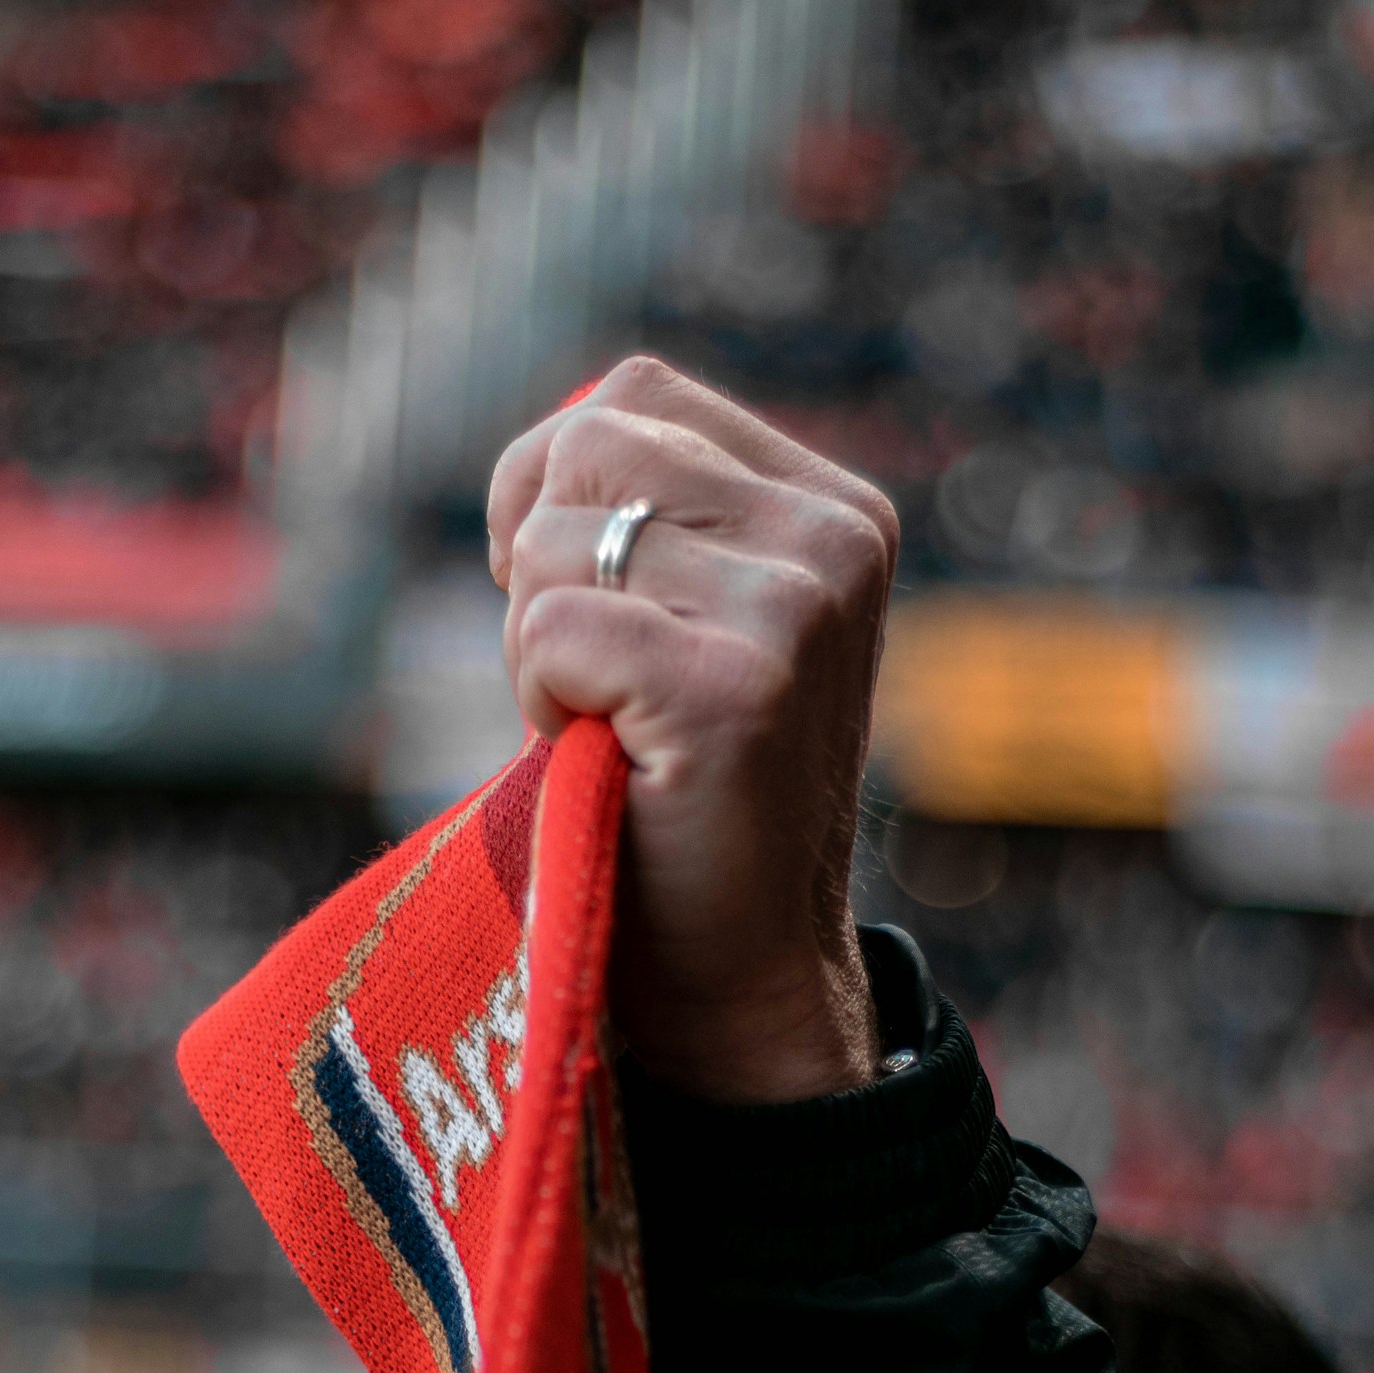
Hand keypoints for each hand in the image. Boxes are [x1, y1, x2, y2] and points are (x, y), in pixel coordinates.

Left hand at [489, 356, 897, 1102]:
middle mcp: (832, 544)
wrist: (739, 974)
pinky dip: (536, 701)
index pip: (634, 395)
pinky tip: (602, 761)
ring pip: (554, 541)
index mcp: (837, 512)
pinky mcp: (730, 692)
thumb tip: (546, 450)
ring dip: (536, 645)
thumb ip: (658, 515)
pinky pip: (547, 629)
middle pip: (586, 447)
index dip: (553, 485)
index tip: (571, 599)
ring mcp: (792, 615)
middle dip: (540, 565)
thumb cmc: (687, 801)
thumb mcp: (698, 623)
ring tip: (607, 727)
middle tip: (587, 681)